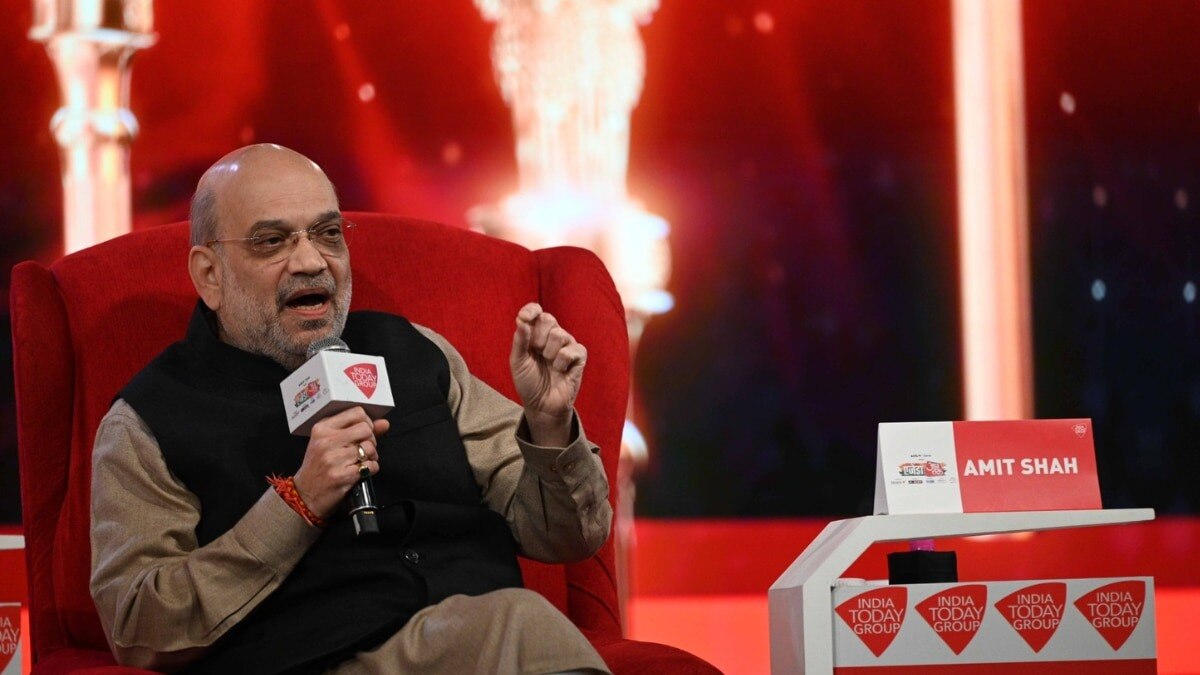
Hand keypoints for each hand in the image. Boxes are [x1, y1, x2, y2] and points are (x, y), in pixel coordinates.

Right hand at [293, 407, 389, 517]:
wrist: (305, 495)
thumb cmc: (318, 467)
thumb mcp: (329, 443)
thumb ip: (357, 431)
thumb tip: (384, 423)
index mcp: (322, 429)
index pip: (357, 413)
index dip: (367, 422)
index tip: (364, 433)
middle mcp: (327, 442)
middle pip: (365, 429)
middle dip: (371, 440)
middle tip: (364, 449)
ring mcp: (334, 459)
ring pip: (370, 448)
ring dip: (372, 456)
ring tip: (361, 461)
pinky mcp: (342, 476)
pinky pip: (370, 466)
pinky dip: (371, 469)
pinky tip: (361, 472)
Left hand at [510, 303, 586, 445]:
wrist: (541, 405)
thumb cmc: (529, 383)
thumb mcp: (518, 362)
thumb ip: (520, 341)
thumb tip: (521, 320)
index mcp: (536, 334)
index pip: (536, 312)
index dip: (531, 310)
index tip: (524, 317)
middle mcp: (553, 336)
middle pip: (547, 319)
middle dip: (537, 338)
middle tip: (536, 354)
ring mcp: (568, 345)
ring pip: (559, 335)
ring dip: (549, 353)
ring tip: (549, 365)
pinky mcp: (579, 356)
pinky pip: (571, 350)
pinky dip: (561, 362)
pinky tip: (560, 371)